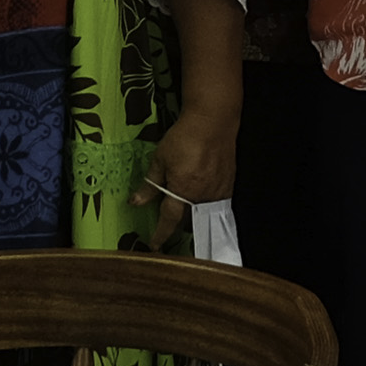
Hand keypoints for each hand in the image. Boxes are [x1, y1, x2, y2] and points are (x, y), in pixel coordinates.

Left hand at [139, 111, 237, 248]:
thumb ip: (150, 184)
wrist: (213, 120)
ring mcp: (218, 191)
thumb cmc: (185, 137)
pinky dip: (207, 206)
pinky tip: (202, 201)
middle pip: (190, 221)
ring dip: (194, 219)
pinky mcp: (229, 184)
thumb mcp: (160, 159)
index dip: (160, 234)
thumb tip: (136, 202)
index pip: (170, 220)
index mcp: (183, 191)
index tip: (154, 244)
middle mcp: (203, 196)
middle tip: (170, 232)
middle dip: (179, 229)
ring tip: (186, 219)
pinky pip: (217, 204)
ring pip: (205, 214)